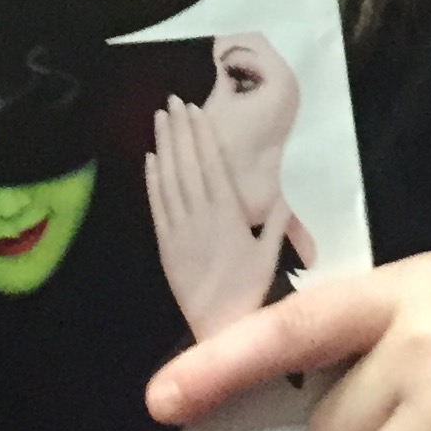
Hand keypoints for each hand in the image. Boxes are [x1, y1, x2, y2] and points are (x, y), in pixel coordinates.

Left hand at [145, 96, 290, 340]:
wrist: (219, 328)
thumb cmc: (250, 291)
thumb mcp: (270, 256)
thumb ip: (274, 224)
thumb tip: (279, 197)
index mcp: (229, 215)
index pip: (212, 166)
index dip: (202, 136)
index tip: (196, 111)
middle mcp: (201, 217)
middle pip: (188, 165)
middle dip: (180, 131)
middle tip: (173, 102)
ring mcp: (179, 229)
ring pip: (169, 180)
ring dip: (164, 147)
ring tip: (160, 120)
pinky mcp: (164, 245)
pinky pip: (156, 206)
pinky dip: (152, 181)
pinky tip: (150, 160)